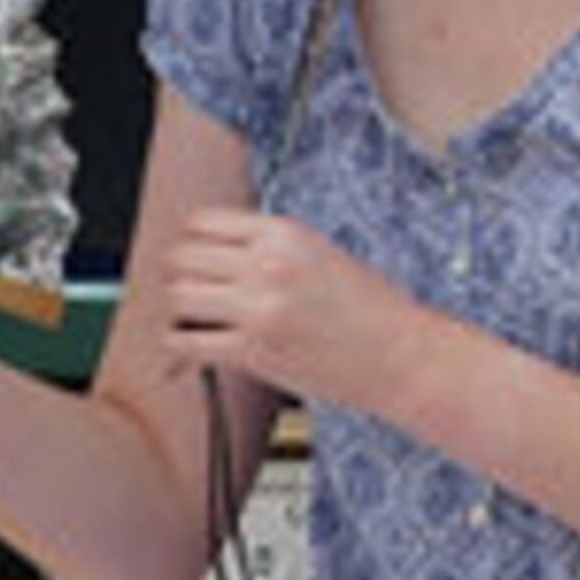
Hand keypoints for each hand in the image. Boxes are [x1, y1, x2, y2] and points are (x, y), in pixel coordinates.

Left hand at [162, 207, 400, 409]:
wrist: (402, 357)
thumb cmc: (374, 311)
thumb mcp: (324, 255)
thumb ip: (271, 249)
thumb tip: (219, 255)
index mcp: (286, 233)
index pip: (203, 222)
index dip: (192, 242)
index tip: (195, 258)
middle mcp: (268, 264)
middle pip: (182, 256)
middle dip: (180, 274)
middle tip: (190, 290)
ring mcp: (259, 307)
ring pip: (177, 295)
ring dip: (178, 308)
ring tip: (193, 318)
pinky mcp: (253, 350)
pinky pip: (186, 341)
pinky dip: (179, 345)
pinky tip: (193, 346)